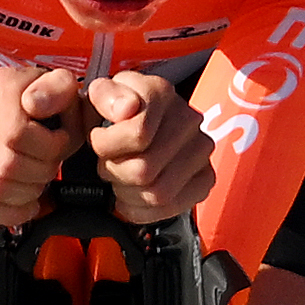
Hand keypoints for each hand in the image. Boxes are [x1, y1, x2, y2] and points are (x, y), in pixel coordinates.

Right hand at [0, 65, 87, 230]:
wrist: (33, 110)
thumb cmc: (53, 104)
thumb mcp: (66, 90)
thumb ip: (58, 89)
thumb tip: (33, 104)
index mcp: (2, 85)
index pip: (16, 134)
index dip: (48, 148)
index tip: (61, 142)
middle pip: (6, 164)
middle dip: (40, 173)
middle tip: (51, 165)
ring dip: (26, 193)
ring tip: (38, 180)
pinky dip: (8, 211)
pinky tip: (26, 202)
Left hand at [86, 71, 214, 225]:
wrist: (136, 124)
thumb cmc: (114, 113)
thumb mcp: (99, 97)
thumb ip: (105, 96)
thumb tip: (127, 109)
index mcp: (161, 93)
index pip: (138, 134)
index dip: (107, 146)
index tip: (99, 141)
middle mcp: (188, 119)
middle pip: (144, 169)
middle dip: (115, 173)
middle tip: (109, 165)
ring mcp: (201, 150)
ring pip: (158, 194)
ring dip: (128, 193)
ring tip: (120, 180)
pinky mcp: (205, 177)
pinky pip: (172, 207)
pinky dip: (144, 211)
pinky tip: (132, 197)